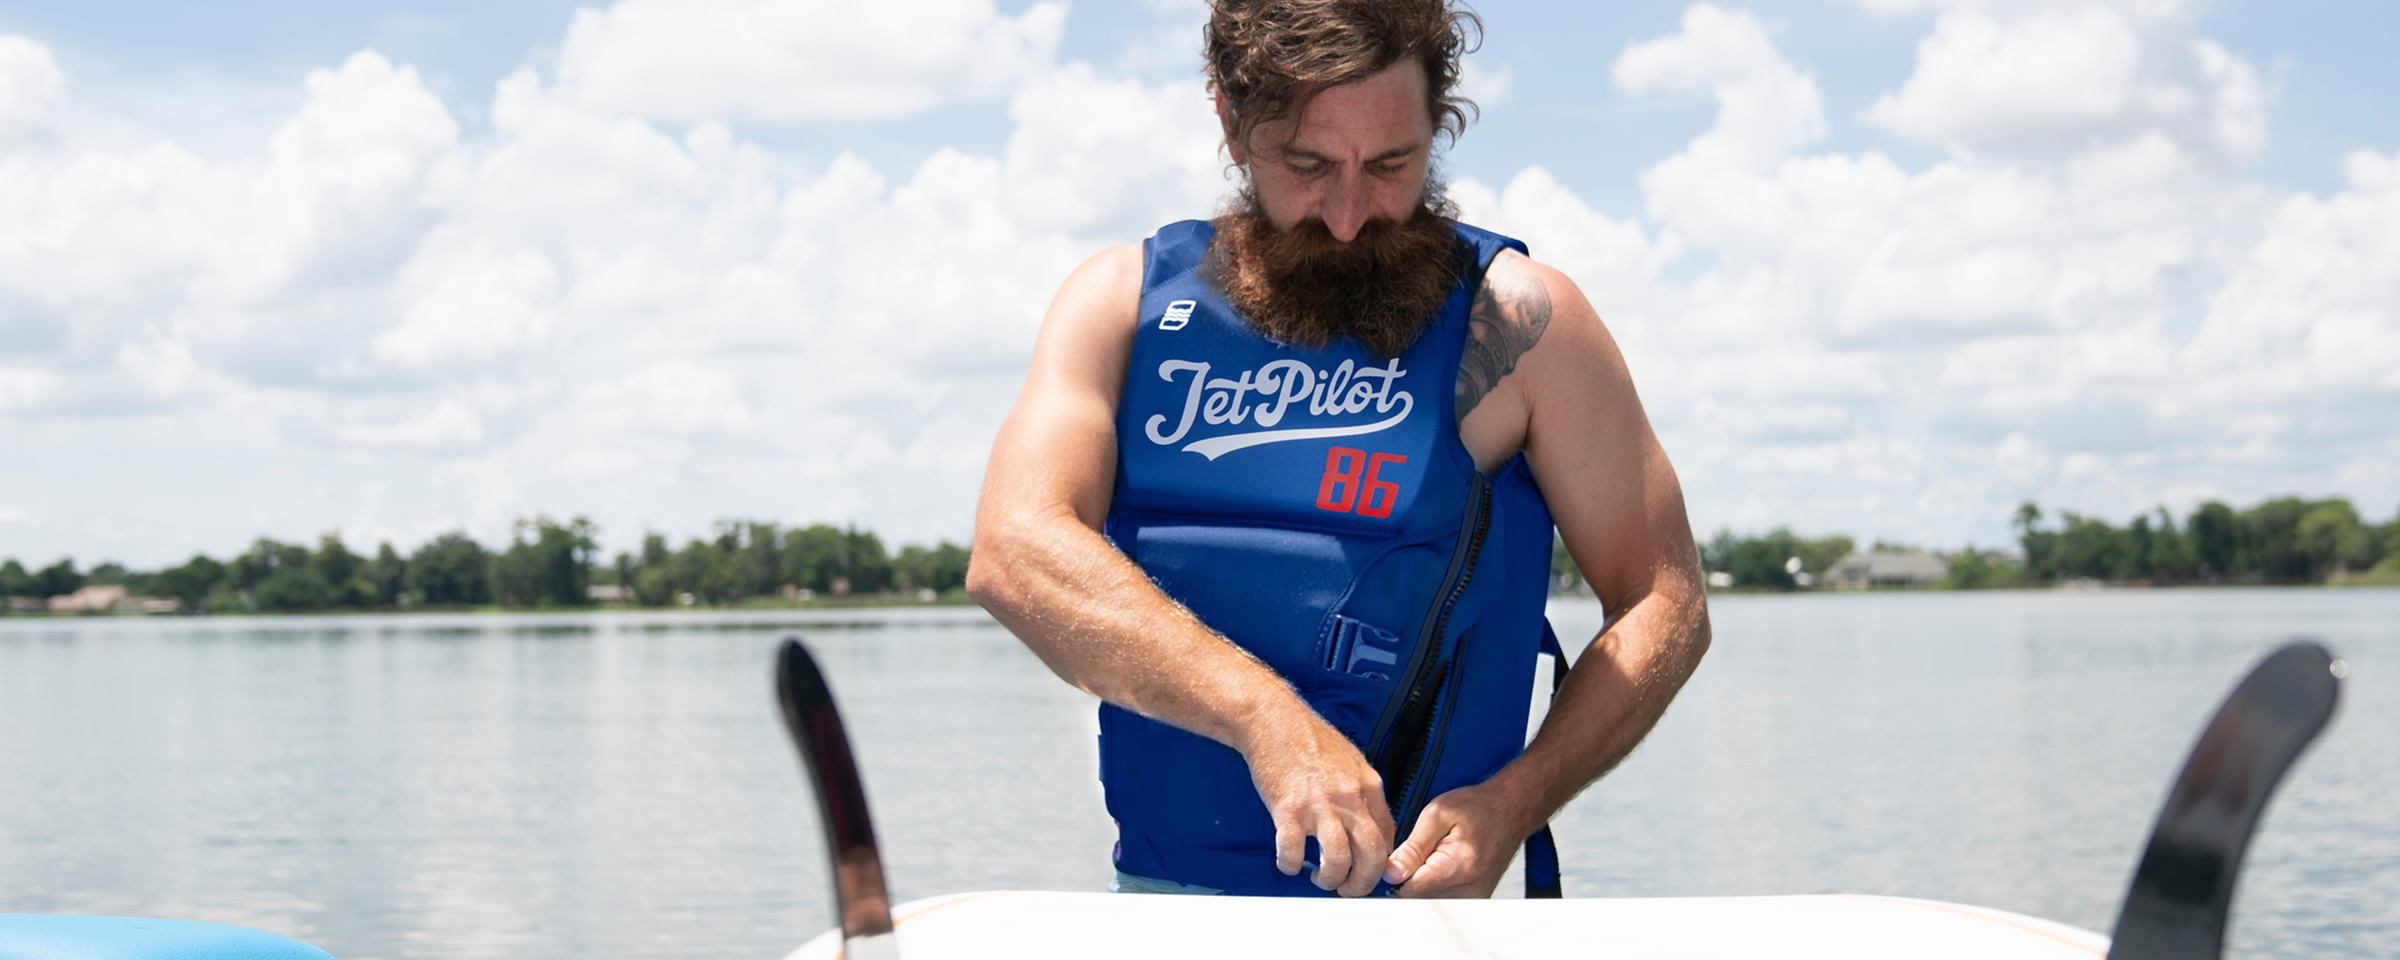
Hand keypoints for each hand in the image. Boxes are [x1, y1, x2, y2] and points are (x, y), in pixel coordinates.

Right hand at [1239, 707, 1394, 896]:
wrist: (1272, 718)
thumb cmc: (1306, 737)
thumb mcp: (1350, 760)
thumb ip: (1362, 792)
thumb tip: (1367, 822)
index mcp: (1367, 785)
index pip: (1387, 836)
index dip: (1379, 862)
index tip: (1367, 870)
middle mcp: (1349, 796)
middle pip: (1371, 855)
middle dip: (1362, 882)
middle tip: (1349, 888)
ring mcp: (1319, 804)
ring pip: (1338, 860)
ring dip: (1331, 879)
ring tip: (1321, 878)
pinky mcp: (1288, 809)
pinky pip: (1293, 853)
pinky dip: (1290, 865)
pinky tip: (1289, 862)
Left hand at [1383, 782, 1528, 898]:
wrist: (1511, 809)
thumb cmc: (1476, 807)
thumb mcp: (1436, 815)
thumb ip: (1411, 848)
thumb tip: (1390, 874)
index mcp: (1457, 868)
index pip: (1408, 890)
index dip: (1396, 873)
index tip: (1401, 855)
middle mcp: (1470, 891)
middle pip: (1418, 899)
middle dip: (1410, 878)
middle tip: (1422, 852)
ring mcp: (1475, 899)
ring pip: (1429, 902)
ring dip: (1423, 882)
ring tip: (1435, 857)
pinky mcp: (1476, 901)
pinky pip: (1443, 902)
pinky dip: (1436, 886)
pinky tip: (1443, 866)